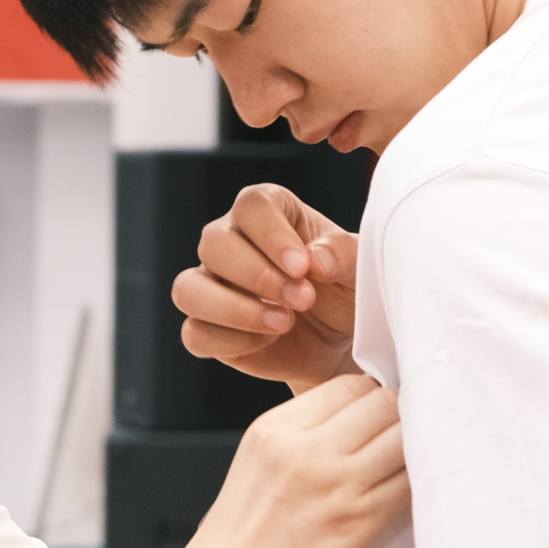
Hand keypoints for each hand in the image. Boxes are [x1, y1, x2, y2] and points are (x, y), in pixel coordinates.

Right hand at [167, 374, 405, 547]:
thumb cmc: (240, 533)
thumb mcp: (259, 458)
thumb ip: (304, 429)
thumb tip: (362, 413)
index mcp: (276, 427)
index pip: (350, 384)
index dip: (372, 395)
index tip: (378, 414)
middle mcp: (305, 449)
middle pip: (383, 403)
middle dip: (398, 415)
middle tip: (399, 436)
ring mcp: (334, 486)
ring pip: (404, 438)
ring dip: (414, 447)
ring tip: (407, 463)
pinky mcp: (357, 523)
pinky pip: (409, 485)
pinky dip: (417, 483)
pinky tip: (408, 491)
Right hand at [173, 183, 360, 391]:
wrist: (340, 341)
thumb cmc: (347, 291)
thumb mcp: (359, 268)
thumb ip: (344, 254)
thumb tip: (316, 259)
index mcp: (268, 213)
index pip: (251, 206)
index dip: (272, 235)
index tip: (302, 267)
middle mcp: (231, 242)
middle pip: (213, 243)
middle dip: (258, 276)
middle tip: (303, 299)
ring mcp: (213, 285)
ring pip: (189, 289)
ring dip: (235, 309)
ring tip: (284, 322)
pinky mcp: (208, 327)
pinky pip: (195, 332)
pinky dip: (230, 340)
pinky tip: (268, 341)